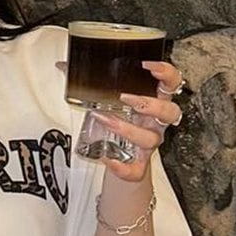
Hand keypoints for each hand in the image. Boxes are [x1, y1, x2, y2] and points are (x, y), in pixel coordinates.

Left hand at [56, 58, 184, 182]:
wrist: (118, 156)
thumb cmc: (119, 120)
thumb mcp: (109, 99)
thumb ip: (90, 81)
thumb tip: (64, 65)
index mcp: (154, 100)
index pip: (172, 83)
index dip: (167, 73)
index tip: (150, 66)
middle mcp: (156, 122)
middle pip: (170, 111)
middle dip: (150, 103)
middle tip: (126, 97)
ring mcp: (149, 143)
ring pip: (151, 138)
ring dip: (128, 129)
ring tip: (106, 120)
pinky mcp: (139, 164)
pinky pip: (137, 169)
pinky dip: (123, 167)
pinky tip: (107, 159)